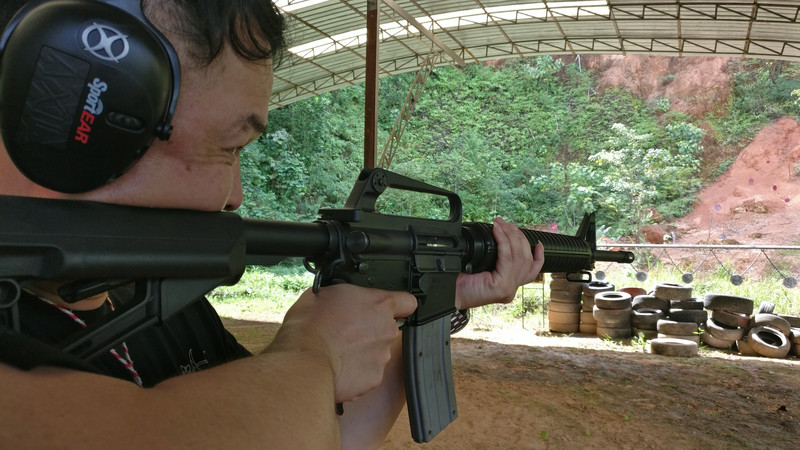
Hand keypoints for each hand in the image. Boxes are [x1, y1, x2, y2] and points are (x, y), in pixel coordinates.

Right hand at [274, 284, 416, 402]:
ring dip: (362, 353)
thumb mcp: (324, 293)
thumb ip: (347, 296)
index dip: (399, 306)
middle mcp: (387, 330)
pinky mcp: (373, 379)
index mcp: (379, 305)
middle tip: (346, 332)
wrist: (304, 362)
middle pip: (387, 330)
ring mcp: (382, 357)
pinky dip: (355, 372)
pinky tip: (338, 368)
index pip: (408, 302)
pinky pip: (367, 374)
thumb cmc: (310, 326)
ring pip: (377, 353)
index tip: (389, 309)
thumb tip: (343, 299)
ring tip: (338, 352)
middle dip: (371, 331)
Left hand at [455, 217, 544, 308]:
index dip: (538, 256)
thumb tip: (501, 236)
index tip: (537, 243)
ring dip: (511, 236)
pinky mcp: (502, 286)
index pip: (531, 271)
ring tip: (502, 224)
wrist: (448, 294)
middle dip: (519, 237)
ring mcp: (508, 288)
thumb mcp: (483, 268)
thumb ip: (496, 259)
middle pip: (526, 259)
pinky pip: (507, 257)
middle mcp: (511, 288)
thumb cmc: (460, 281)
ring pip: (519, 256)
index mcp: (508, 285)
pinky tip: (497, 230)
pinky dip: (503, 241)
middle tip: (507, 224)